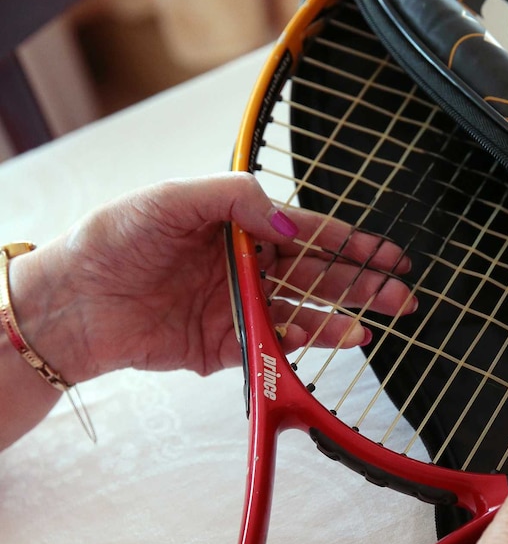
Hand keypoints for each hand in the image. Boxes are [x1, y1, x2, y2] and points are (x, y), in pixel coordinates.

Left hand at [13, 174, 413, 381]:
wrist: (71, 302)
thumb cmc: (111, 240)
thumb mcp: (173, 199)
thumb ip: (236, 199)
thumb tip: (292, 221)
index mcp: (236, 226)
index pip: (305, 231)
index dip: (347, 240)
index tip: (382, 249)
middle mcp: (243, 265)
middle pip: (316, 273)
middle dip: (362, 279)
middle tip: (400, 288)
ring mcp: (236, 305)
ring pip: (304, 310)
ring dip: (344, 312)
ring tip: (379, 315)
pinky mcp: (225, 345)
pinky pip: (276, 343)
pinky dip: (308, 341)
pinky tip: (337, 335)